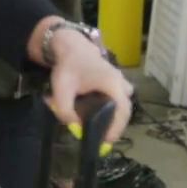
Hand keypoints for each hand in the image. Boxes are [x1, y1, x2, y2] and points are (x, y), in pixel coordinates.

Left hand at [45, 27, 134, 148]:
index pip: (122, 111)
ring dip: (115, 116)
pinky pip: (119, 98)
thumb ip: (65, 109)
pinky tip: (100, 113)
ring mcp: (121, 81)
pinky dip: (113, 108)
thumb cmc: (68, 67)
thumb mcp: (61, 88)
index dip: (117, 128)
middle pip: (125, 109)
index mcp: (112, 84)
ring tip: (102, 127)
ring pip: (123, 104)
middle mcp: (121, 83)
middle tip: (103, 138)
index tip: (107, 141)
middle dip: (116, 126)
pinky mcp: (116, 81)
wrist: (71, 46)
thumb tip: (74, 125)